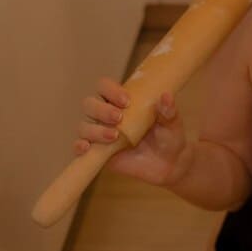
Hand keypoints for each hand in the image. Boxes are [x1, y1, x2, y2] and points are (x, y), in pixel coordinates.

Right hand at [74, 76, 193, 186]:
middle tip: (119, 117)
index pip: (104, 87)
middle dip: (101, 110)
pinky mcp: (97, 152)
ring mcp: (100, 133)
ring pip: (84, 125)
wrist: (168, 163)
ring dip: (94, 129)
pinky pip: (80, 147)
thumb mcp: (172, 123)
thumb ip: (169, 111)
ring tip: (114, 136)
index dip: (110, 90)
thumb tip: (166, 96)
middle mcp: (107, 114)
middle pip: (89, 104)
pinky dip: (79, 146)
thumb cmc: (169, 136)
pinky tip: (87, 148)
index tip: (126, 101)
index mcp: (122, 101)